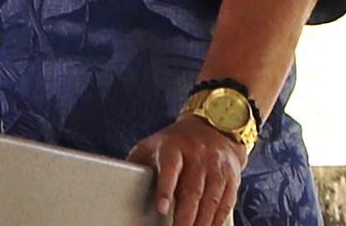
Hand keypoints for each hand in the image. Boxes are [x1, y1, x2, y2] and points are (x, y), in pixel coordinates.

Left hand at [127, 115, 246, 225]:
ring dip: (202, 223)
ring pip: (211, 199)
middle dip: (185, 217)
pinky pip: (226, 203)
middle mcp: (198, 155)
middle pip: (192, 190)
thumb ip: (136, 163)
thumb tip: (114, 182)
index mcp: (174, 147)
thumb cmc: (174, 143)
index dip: (165, 188)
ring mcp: (216, 166)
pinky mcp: (231, 177)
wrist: (214, 128)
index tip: (161, 208)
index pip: (170, 168)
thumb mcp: (153, 145)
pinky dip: (217, 220)